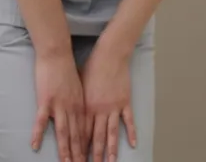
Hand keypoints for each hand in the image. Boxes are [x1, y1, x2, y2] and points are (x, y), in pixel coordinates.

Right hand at [32, 53, 87, 161]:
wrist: (57, 53)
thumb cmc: (66, 69)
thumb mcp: (78, 88)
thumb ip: (78, 102)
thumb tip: (78, 114)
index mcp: (81, 105)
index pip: (85, 131)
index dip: (86, 147)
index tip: (88, 158)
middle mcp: (73, 108)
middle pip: (77, 135)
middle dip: (79, 154)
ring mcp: (59, 105)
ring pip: (63, 132)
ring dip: (65, 150)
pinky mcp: (46, 100)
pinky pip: (41, 120)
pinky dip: (38, 134)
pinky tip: (35, 146)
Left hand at [81, 43, 136, 161]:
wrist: (109, 54)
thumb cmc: (92, 66)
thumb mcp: (80, 85)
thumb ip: (78, 101)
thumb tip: (72, 111)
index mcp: (86, 106)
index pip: (82, 132)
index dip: (79, 147)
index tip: (78, 159)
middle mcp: (99, 110)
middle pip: (95, 137)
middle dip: (93, 154)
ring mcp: (113, 107)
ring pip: (111, 133)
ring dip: (110, 149)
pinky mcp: (124, 102)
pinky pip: (128, 121)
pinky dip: (131, 133)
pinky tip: (132, 144)